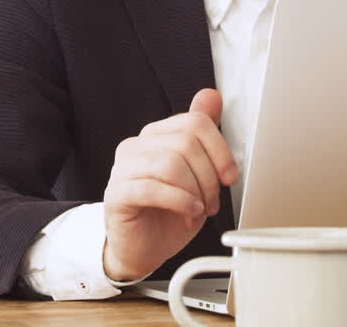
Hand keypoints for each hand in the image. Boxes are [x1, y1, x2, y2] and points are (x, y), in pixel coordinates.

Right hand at [102, 89, 237, 281]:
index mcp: (156, 136)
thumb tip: (211, 96)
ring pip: (170, 164)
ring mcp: (123, 169)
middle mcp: (137, 146)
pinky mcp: (117, 194)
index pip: (194, 122)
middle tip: (212, 200)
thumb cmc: (168, 214)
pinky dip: (180, 202)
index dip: (220, 150)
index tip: (229, 175)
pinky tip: (188, 212)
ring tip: (199, 209)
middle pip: (185, 143)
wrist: (143, 250)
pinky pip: (153, 188)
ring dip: (195, 192)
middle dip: (208, 176)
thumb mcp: (195, 173)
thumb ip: (202, 135)